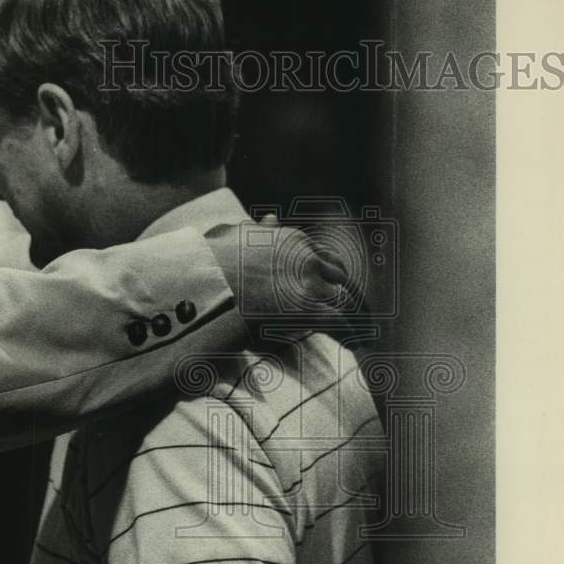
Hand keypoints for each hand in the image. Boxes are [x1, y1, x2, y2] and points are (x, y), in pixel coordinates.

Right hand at [204, 214, 350, 321]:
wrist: (203, 280)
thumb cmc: (213, 261)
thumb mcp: (236, 235)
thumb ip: (258, 230)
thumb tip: (271, 220)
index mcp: (292, 240)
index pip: (326, 259)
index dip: (331, 278)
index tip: (335, 290)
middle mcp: (306, 258)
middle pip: (341, 278)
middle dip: (346, 296)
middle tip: (354, 314)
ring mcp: (309, 283)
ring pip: (345, 300)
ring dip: (351, 317)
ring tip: (360, 333)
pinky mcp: (307, 309)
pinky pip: (340, 322)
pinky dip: (351, 334)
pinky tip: (356, 344)